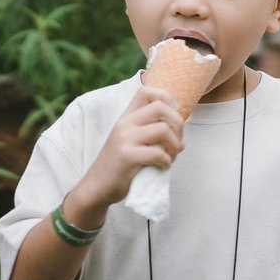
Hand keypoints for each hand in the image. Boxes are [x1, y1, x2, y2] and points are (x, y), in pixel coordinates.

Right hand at [77, 86, 185, 208]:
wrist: (96, 188)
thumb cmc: (119, 167)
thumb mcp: (134, 146)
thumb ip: (156, 139)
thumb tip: (183, 142)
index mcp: (126, 118)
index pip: (147, 91)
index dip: (167, 100)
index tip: (172, 119)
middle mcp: (124, 124)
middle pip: (160, 107)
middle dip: (178, 123)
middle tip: (176, 142)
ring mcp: (124, 139)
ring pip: (163, 129)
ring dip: (174, 145)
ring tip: (171, 156)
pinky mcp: (127, 157)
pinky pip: (157, 153)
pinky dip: (167, 161)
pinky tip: (163, 167)